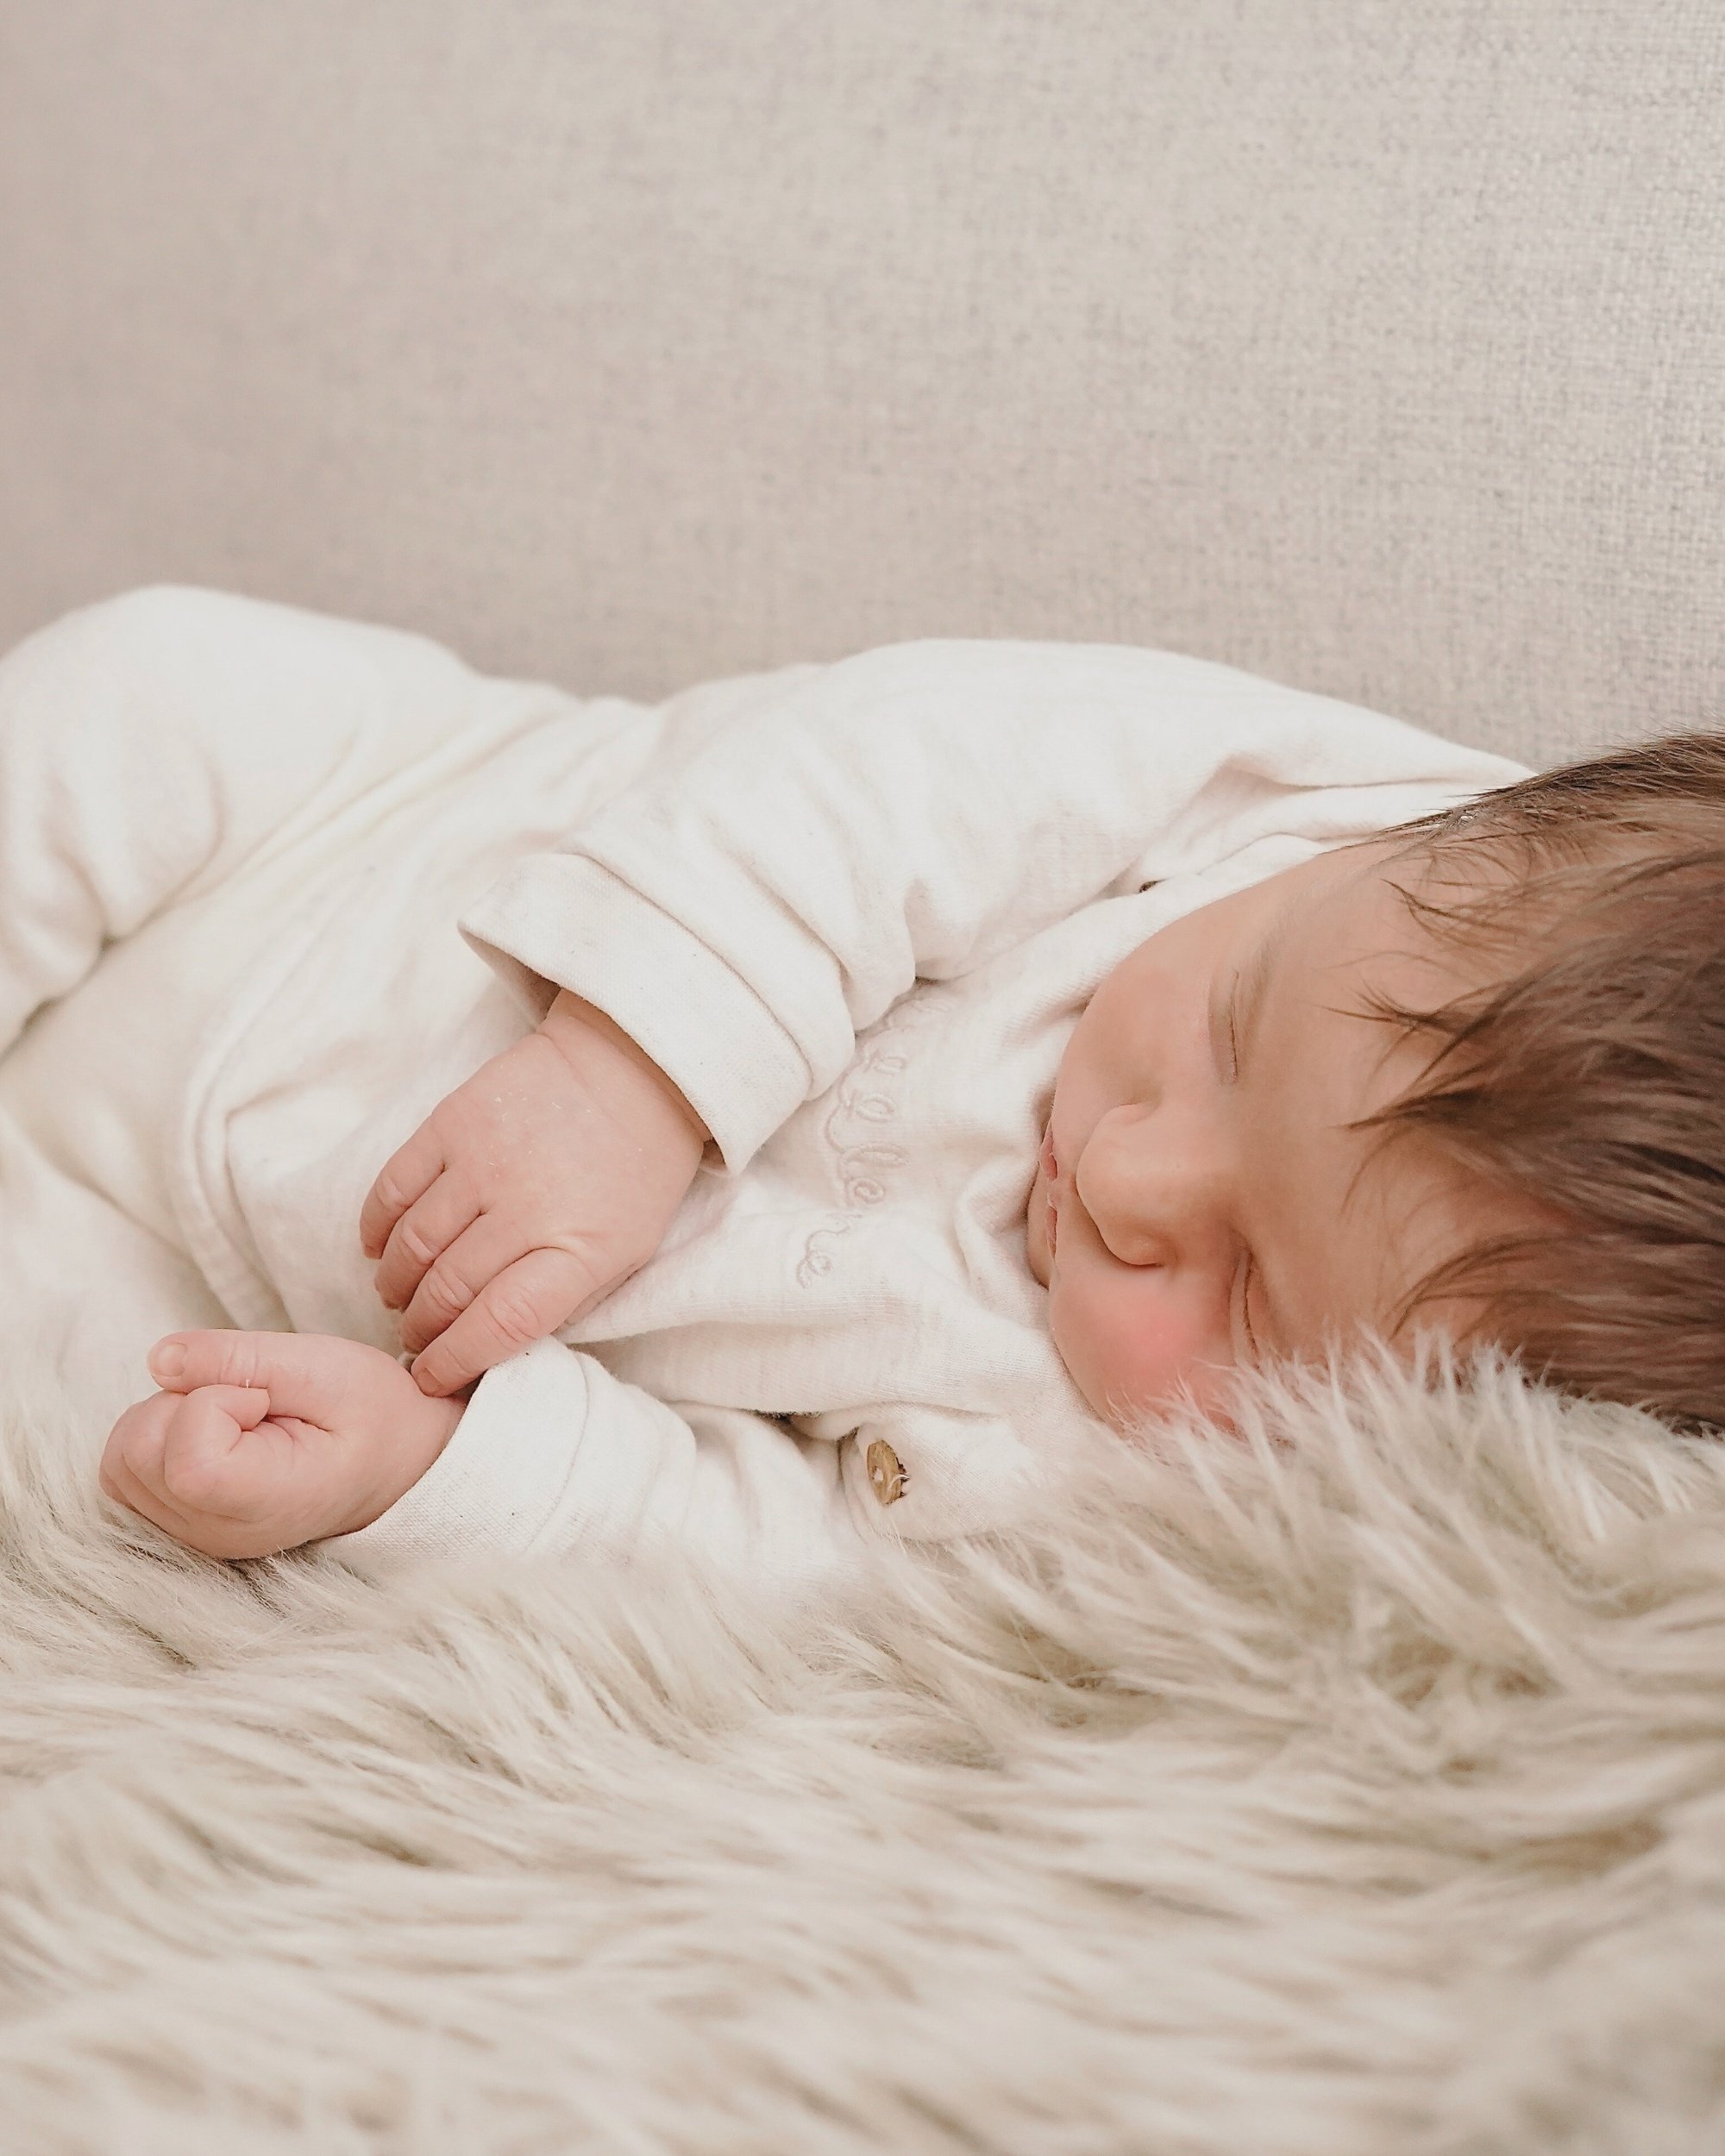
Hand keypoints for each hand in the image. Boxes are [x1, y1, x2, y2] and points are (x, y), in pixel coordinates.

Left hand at [99, 1330, 463, 1558]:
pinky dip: (156, 1434)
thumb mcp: (326, 1367)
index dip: (212, 1401)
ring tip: (237, 1417)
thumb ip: (243, 1359)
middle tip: (254, 1403)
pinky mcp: (176, 1523)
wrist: (396, 1462)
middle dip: (185, 1400)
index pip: (187, 1460)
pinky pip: (124, 1469)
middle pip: (139, 1450)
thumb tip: (159, 1359)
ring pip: (122, 1456)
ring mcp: (192, 1536)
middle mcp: (217, 1533)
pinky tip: (213, 1433)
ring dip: (168, 1415)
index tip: (263, 1399)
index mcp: (266, 1504)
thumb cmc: (373, 1414)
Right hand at [360, 991, 708, 1396]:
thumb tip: (494, 1341)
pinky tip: (379, 1249)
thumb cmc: (634, 1170)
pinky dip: (376, 1228)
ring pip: (413, 1247)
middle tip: (414, 1341)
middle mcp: (528, 1210)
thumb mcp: (627, 1250)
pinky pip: (393, 1188)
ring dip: (397, 1286)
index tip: (432, 1378)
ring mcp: (485, 1162)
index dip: (454, 1361)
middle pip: (447, 1292)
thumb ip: (566, 1297)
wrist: (633, 1067)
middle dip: (421, 1330)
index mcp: (581, 1251)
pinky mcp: (453, 1121)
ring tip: (400, 1299)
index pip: (499, 1326)